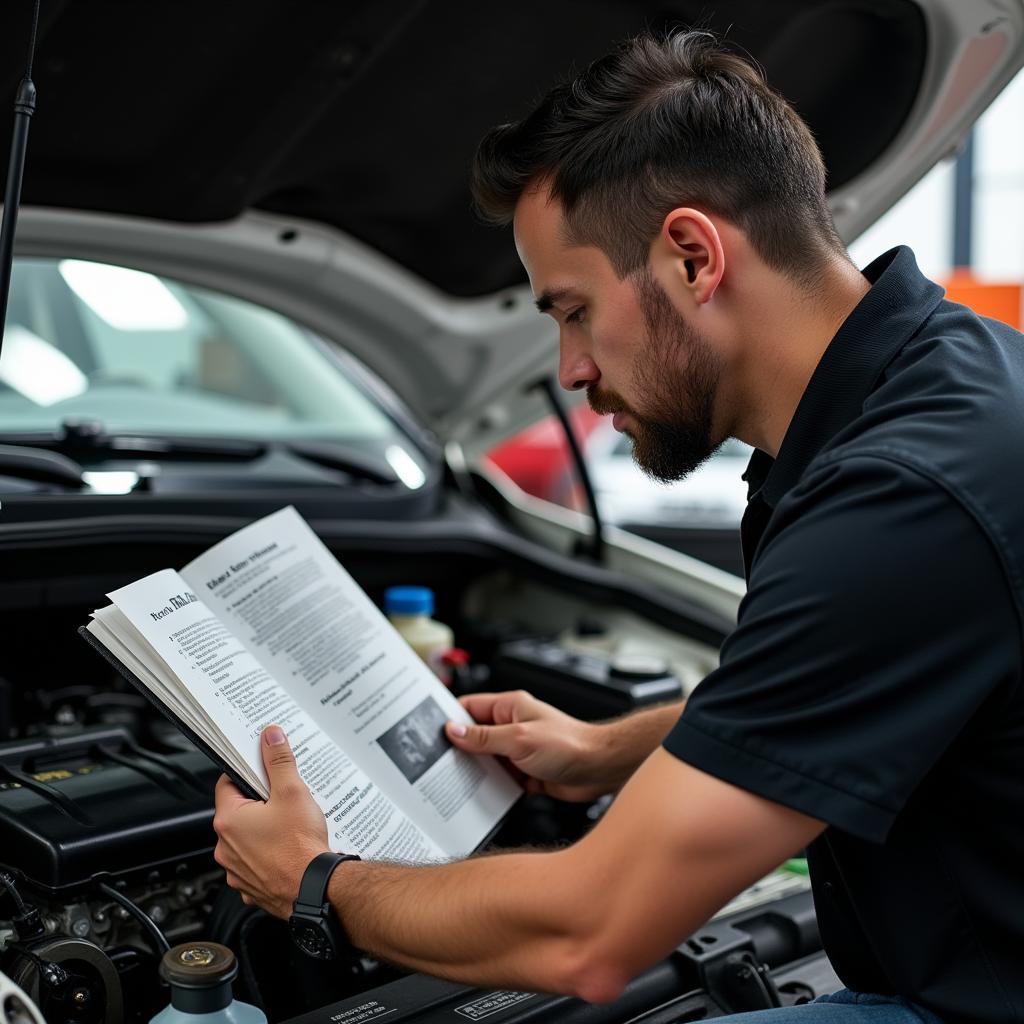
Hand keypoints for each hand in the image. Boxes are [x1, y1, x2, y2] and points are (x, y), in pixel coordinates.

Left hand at [212, 725, 328, 917]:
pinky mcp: (250, 887)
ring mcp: (236, 871)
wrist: (315, 890)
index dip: (246, 774)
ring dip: (263, 831)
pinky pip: (255, 863)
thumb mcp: (293, 792)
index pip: (227, 784)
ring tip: (290, 826)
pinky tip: (288, 849)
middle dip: (259, 803)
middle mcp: (226, 848)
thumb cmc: (300, 847)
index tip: (262, 771)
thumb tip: (270, 738)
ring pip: (247, 839)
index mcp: (229, 820)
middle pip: (238, 812)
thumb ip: (279, 761)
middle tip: (284, 799)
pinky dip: (268, 855)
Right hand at [445, 691, 605, 801]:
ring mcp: (518, 750)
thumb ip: (484, 737)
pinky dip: (491, 787)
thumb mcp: (519, 739)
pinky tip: (481, 796)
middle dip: (460, 750)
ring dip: (476, 772)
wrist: (600, 768)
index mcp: (509, 707)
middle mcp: (512, 726)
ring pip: (486, 760)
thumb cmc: (569, 743)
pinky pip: (500, 779)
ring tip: (457, 783)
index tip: (432, 733)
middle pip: (475, 737)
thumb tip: (454, 731)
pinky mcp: (525, 772)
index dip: (450, 719)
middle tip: (440, 764)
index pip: (469, 707)